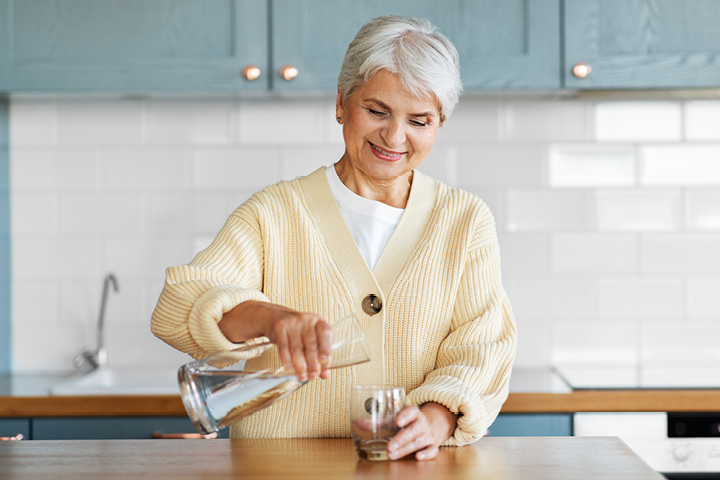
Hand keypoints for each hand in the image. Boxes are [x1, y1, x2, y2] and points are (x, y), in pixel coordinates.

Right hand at [218, 301, 332, 381]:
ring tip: (302, 377)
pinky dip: (286, 357)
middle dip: (313, 362)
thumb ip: (316, 354)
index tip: (326, 363)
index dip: (327, 347)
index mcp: (316, 321)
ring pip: (297, 346)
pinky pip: (283, 344)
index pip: (326, 333)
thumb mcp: (305, 338)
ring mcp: (291, 320)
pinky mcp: (277, 325)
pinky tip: (288, 367)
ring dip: (300, 363)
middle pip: (312, 343)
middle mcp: (305, 318)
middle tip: (312, 377)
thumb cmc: (291, 330)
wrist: (267, 314)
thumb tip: (325, 374)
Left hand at [386, 402, 456, 460]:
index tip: (398, 422)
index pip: (411, 412)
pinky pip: (433, 450)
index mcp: (413, 413)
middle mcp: (422, 423)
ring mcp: (428, 434)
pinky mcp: (433, 445)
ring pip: (418, 442)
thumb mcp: (396, 419)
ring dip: (405, 449)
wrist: (431, 424)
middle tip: (389, 446)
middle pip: (413, 430)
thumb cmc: (408, 422)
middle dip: (401, 439)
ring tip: (392, 454)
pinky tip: (418, 457)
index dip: (405, 416)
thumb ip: (379, 422)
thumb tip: (361, 423)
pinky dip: (427, 454)